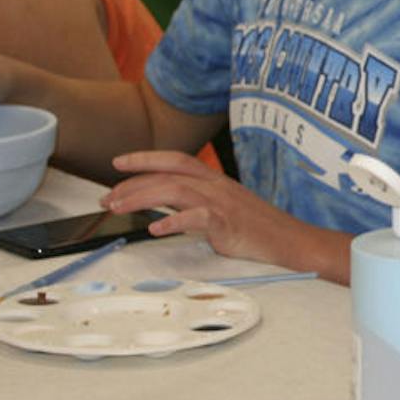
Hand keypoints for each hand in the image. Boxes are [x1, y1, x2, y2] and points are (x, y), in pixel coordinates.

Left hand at [103, 149, 309, 267]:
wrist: (292, 241)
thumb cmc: (259, 228)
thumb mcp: (225, 207)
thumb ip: (197, 203)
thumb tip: (164, 207)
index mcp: (216, 180)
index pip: (176, 160)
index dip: (146, 158)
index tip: (118, 163)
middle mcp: (217, 186)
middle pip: (169, 173)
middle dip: (133, 182)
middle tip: (107, 197)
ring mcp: (223, 203)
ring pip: (176, 190)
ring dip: (142, 197)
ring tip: (119, 209)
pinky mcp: (229, 224)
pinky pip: (198, 218)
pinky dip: (174, 222)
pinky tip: (155, 229)